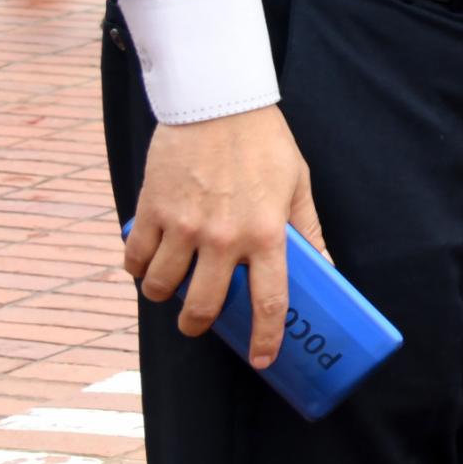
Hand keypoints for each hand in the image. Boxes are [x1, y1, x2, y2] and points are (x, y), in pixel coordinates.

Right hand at [124, 104, 321, 367]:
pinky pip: (135, 258)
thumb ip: (308, 230)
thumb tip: (327, 268)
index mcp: (267, 234)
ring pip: (162, 288)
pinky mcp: (152, 210)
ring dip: (163, 296)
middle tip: (198, 323)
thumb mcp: (298, 185)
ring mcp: (183, 226)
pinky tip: (144, 266)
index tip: (264, 360)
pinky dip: (136, 269)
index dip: (266, 339)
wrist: (217, 103)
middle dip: (197, 325)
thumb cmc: (264, 144)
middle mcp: (224, 238)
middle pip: (203, 307)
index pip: (269, 302)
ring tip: (169, 289)